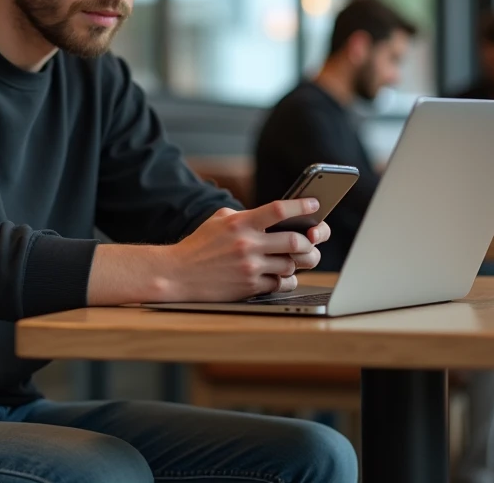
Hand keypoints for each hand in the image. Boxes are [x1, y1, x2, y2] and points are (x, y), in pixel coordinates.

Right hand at [156, 199, 322, 302]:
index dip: (302, 207)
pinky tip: (283, 275)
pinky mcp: (250, 287)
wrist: (177, 274)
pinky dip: (287, 280)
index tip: (316, 204)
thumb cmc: (199, 245)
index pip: (279, 210)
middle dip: (309, 242)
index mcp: (240, 223)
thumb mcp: (218, 220)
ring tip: (297, 258)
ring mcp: (250, 268)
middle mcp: (247, 244)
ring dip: (298, 262)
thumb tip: (275, 216)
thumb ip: (246, 216)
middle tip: (311, 241)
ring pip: (292, 265)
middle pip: (296, 241)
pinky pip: (282, 284)